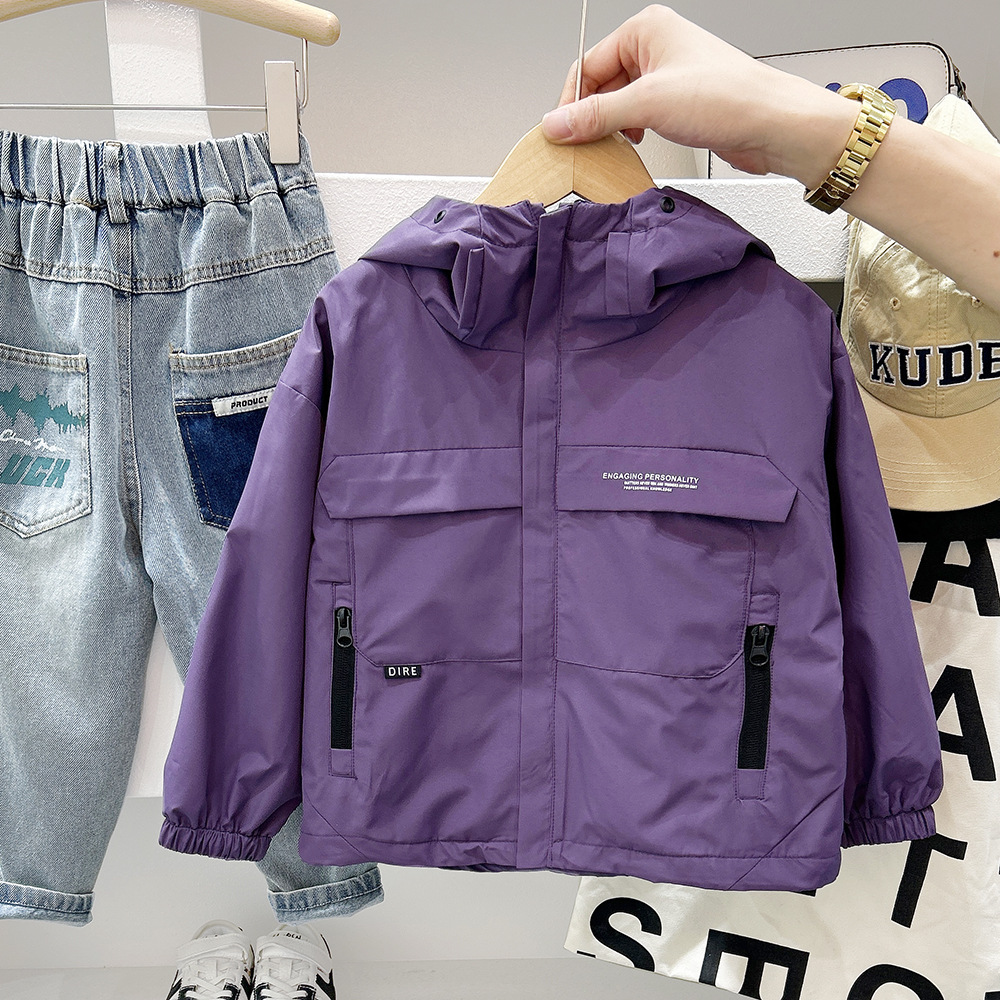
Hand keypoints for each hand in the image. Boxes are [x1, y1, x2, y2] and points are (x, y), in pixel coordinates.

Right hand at [541, 4, 853, 185]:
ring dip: (613, 128)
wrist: (771, 125)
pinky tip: (637, 145)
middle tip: (586, 144)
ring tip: (616, 144)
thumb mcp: (649, 104)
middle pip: (601, 85)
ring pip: (619, 103)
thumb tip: (556, 124)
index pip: (588, 64)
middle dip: (593, 116)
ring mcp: (668, 76)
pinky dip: (631, 134)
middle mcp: (657, 48)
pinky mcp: (678, 103)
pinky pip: (638, 117)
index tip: (563, 132)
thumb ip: (597, 116)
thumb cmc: (728, 98)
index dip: (572, 101)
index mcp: (647, 30)